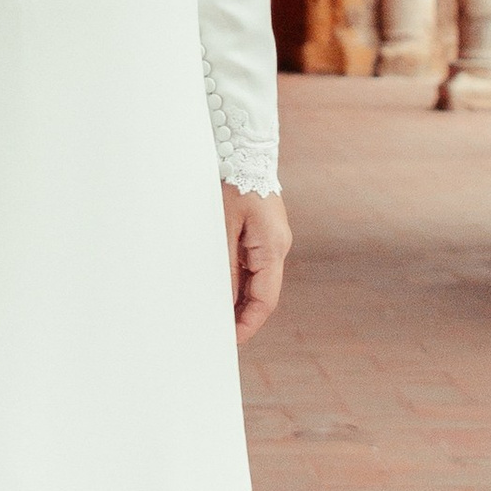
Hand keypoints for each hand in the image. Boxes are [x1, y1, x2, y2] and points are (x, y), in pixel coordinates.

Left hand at [224, 186, 290, 344]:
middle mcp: (278, 247)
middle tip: (216, 331)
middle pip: (263, 293)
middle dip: (242, 315)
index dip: (249, 323)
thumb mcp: (222, 225)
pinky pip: (252, 265)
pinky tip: (219, 287)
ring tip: (213, 314)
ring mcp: (272, 240)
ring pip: (257, 281)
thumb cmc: (232, 183)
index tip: (231, 340)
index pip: (265, 299)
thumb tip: (223, 300)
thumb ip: (225, 264)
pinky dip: (238, 280)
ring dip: (238, 298)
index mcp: (273, 247)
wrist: (244, 149)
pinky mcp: (262, 234)